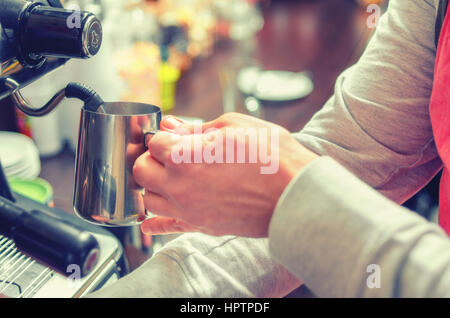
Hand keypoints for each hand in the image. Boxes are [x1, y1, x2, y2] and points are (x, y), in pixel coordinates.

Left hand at [133, 113, 317, 237]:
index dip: (164, 135)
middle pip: (142, 171)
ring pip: (149, 200)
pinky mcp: (201, 226)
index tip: (174, 135)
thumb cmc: (270, 154)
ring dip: (154, 185)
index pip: (154, 143)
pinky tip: (148, 224)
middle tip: (169, 153)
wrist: (296, 193)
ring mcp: (188, 210)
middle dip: (152, 157)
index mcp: (184, 157)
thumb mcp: (233, 126)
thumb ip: (195, 127)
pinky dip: (155, 225)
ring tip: (169, 177)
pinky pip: (167, 228)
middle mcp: (179, 186)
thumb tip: (170, 126)